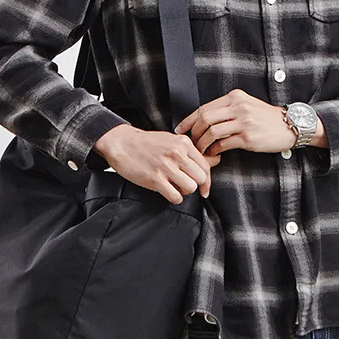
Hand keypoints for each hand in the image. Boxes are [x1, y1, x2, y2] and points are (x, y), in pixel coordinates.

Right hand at [93, 124, 221, 202]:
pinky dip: (174, 198)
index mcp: (183, 144)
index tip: (203, 188)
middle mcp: (177, 154)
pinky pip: (175, 197)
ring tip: (174, 186)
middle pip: (201, 178)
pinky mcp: (155, 179)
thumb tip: (216, 160)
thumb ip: (192, 152)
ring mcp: (166, 167)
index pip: (206, 166)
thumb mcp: (173, 141)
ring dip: (184, 191)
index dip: (207, 180)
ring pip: (190, 188)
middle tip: (184, 185)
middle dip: (195, 185)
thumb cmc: (147, 143)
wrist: (122, 143)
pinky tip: (167, 191)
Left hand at [174, 88, 300, 155]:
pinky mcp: (248, 137)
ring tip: (201, 151)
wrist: (291, 126)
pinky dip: (214, 151)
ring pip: (212, 132)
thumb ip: (228, 109)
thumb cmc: (267, 118)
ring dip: (202, 144)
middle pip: (204, 119)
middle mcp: (238, 107)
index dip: (189, 120)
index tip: (181, 129)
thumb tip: (204, 120)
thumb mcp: (247, 105)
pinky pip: (223, 144)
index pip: (204, 107)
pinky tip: (214, 154)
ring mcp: (244, 122)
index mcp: (235, 97)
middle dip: (194, 133)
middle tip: (190, 143)